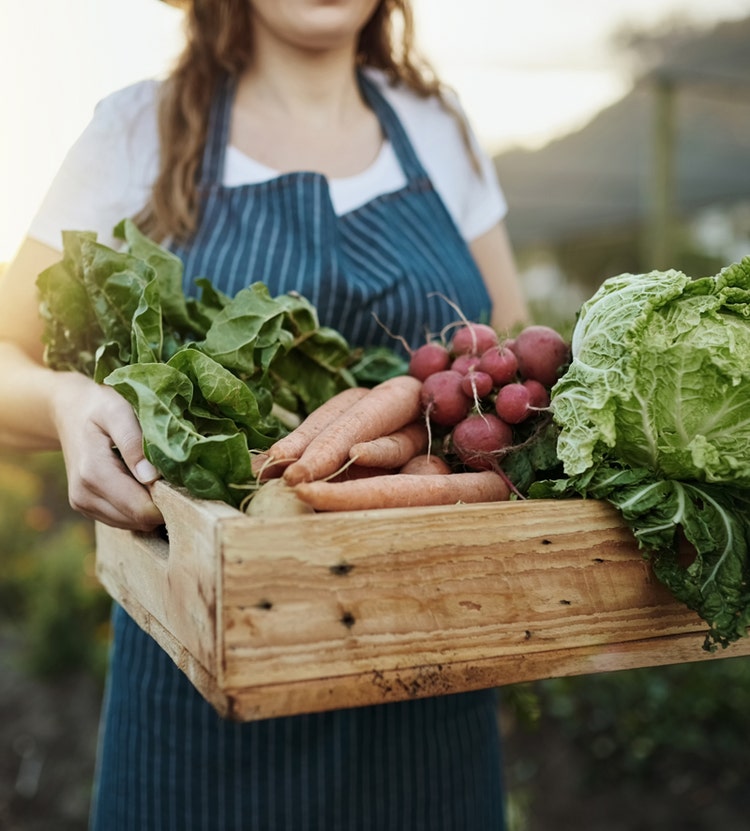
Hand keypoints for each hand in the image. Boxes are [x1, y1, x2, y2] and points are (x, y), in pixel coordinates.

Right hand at [51, 373, 163, 530]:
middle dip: (161, 504)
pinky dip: (136, 507)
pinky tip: (141, 483)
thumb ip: (134, 443)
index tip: (183, 483)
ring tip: (156, 477)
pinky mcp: (86, 507)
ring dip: (149, 507)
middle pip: (138, 520)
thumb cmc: (99, 407)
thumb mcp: (118, 412)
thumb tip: (151, 477)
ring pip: (131, 524)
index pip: (140, 509)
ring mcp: (83, 504)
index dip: (168, 501)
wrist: (69, 411)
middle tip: (175, 478)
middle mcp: (84, 495)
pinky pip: (121, 519)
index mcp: (94, 473)